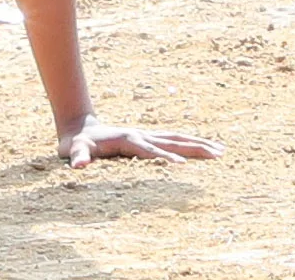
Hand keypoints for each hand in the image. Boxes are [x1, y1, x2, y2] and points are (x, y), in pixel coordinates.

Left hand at [63, 115, 221, 166]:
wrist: (79, 128)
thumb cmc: (76, 144)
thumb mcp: (73, 150)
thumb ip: (77, 157)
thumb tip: (79, 165)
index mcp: (128, 140)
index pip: (150, 152)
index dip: (166, 158)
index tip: (183, 166)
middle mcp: (141, 135)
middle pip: (173, 142)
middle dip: (195, 149)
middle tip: (218, 155)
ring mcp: (146, 135)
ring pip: (178, 138)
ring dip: (199, 144)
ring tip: (221, 151)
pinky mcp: (148, 137)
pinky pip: (173, 139)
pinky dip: (190, 143)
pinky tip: (203, 147)